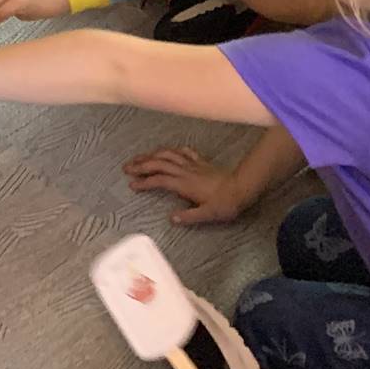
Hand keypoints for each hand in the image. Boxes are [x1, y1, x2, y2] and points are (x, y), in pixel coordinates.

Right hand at [124, 145, 253, 225]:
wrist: (242, 188)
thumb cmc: (225, 204)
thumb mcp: (208, 214)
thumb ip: (189, 216)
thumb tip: (171, 219)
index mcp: (184, 184)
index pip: (159, 180)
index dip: (144, 182)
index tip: (131, 185)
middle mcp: (185, 171)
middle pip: (158, 164)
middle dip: (141, 164)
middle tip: (126, 168)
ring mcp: (192, 164)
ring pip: (168, 155)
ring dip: (151, 155)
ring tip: (139, 158)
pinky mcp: (201, 162)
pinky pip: (184, 151)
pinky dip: (173, 150)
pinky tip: (167, 151)